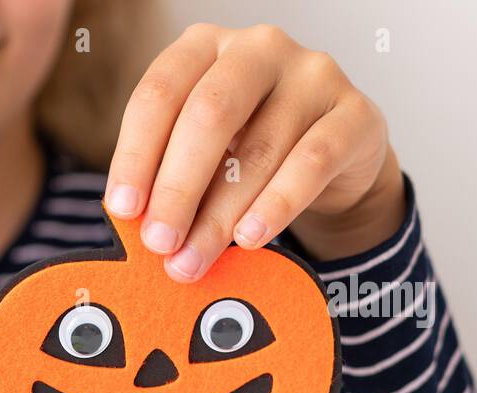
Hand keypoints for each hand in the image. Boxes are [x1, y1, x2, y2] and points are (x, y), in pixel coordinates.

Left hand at [104, 23, 404, 279]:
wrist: (335, 154)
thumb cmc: (249, 148)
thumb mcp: (202, 151)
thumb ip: (168, 175)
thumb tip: (136, 226)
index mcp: (205, 47)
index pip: (159, 94)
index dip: (135, 155)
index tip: (122, 210)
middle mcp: (258, 48)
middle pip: (208, 115)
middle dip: (176, 188)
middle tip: (158, 243)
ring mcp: (313, 75)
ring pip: (258, 149)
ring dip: (219, 216)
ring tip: (193, 260)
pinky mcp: (355, 114)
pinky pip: (312, 163)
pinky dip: (276, 206)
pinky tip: (250, 238)